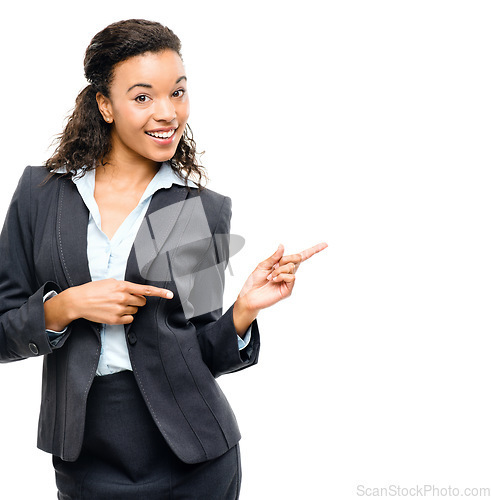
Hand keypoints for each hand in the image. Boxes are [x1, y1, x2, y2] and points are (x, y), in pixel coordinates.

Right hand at [44, 279, 173, 329]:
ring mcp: (119, 309)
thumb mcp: (110, 282)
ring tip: (116, 304)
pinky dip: (126, 316)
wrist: (78, 301)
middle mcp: (122, 297)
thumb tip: (137, 291)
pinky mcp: (115, 320)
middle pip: (142, 301)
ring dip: (130, 308)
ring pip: (135, 310)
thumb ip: (125, 286)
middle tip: (125, 298)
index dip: (160, 292)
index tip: (170, 294)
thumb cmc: (94, 290)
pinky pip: (129, 319)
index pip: (145, 290)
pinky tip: (115, 312)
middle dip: (138, 300)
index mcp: (122, 286)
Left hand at [237, 241, 327, 311]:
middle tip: (274, 266)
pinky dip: (282, 275)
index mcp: (283, 265)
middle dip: (285, 259)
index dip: (313, 250)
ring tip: (270, 276)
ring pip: (292, 267)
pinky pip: (291, 277)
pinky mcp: (288, 290)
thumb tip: (282, 246)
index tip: (325, 244)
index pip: (300, 256)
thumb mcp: (263, 265)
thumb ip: (274, 257)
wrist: (249, 295)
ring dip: (279, 269)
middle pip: (297, 258)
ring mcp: (289, 281)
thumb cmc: (254, 281)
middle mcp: (288, 272)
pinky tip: (274, 280)